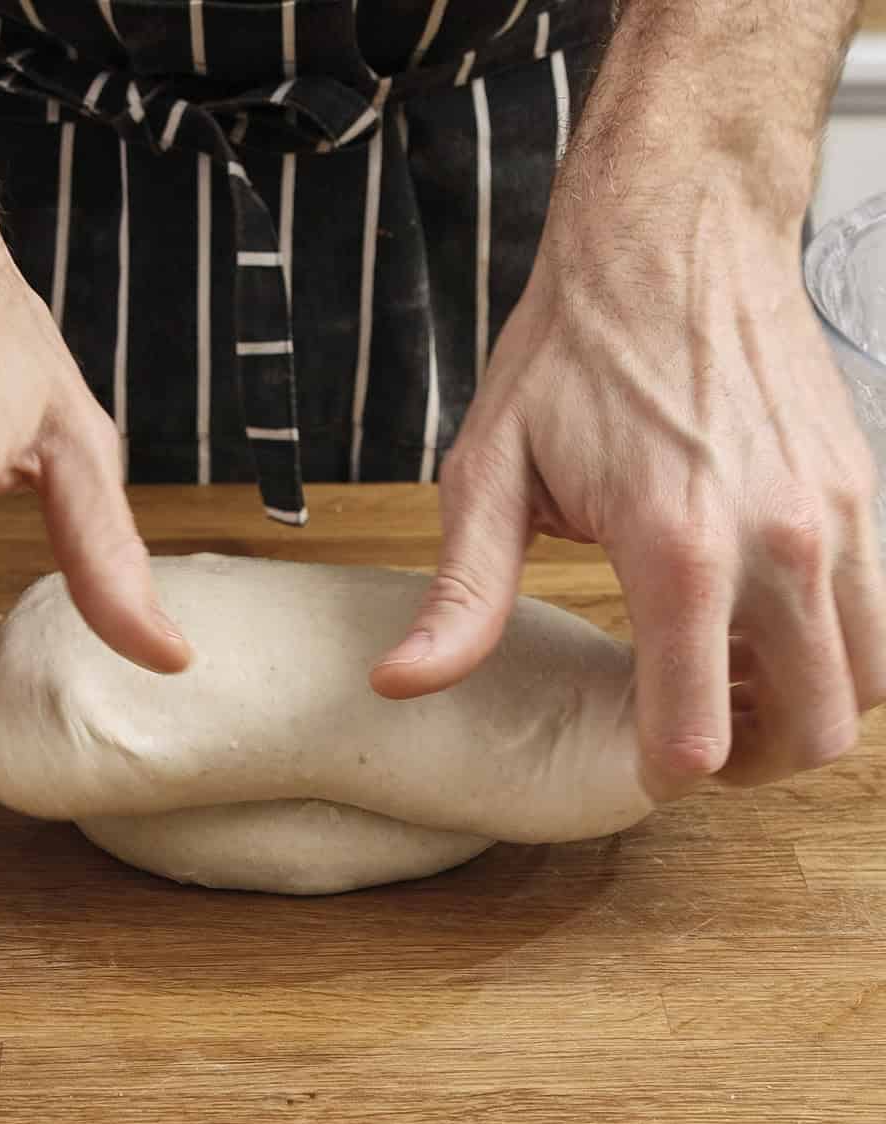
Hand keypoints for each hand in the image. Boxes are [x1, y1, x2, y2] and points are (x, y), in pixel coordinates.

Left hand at [372, 180, 885, 794]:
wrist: (674, 236)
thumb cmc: (574, 351)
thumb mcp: (490, 472)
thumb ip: (463, 596)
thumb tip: (401, 684)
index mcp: (677, 549)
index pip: (698, 735)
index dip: (663, 772)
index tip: (635, 758)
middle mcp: (780, 542)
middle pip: (812, 733)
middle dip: (748, 762)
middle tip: (689, 734)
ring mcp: (839, 513)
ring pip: (868, 683)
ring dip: (803, 710)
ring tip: (728, 681)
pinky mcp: (864, 487)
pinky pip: (882, 612)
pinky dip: (836, 649)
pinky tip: (763, 621)